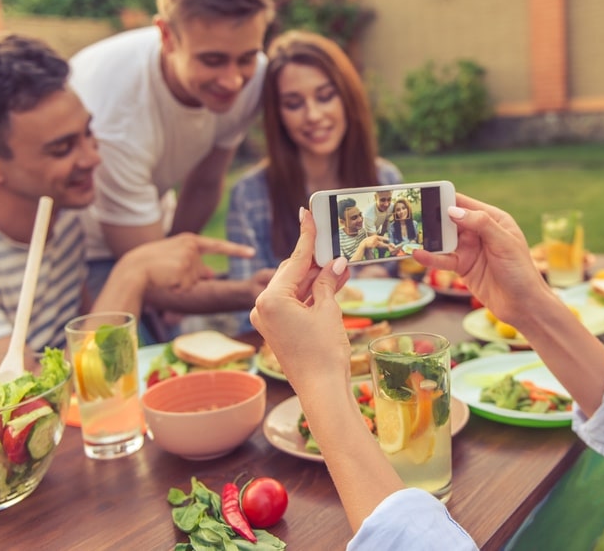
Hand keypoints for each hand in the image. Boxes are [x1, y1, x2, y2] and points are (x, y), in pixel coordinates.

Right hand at [127, 232, 254, 292]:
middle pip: (201, 273)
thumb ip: (194, 265)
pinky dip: (177, 288)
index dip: (235, 250)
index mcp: (189, 240)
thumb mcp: (175, 260)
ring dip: (180, 284)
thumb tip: (211, 274)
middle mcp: (192, 247)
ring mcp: (189, 258)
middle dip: (186, 280)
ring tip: (164, 276)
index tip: (252, 252)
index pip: (217, 246)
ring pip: (194, 281)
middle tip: (167, 274)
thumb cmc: (152, 266)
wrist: (134, 269)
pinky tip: (165, 280)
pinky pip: (186, 287)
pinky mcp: (184, 269)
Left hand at [251, 210, 351, 392]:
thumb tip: (335, 262)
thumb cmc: (323, 352)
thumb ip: (328, 282)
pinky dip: (312, 294)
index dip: (305, 236)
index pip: (293, 260)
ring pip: (294, 288)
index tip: (307, 213)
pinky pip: (295, 303)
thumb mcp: (328, 310)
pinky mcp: (277, 329)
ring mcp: (268, 319)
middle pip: (291, 272)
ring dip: (316, 278)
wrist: (321, 390)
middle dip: (315, 260)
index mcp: (270, 298)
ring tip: (341, 264)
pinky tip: (334, 281)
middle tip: (334, 244)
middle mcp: (263, 306)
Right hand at [414, 194, 547, 320]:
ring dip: (429, 239)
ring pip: (444, 240)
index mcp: (493, 220)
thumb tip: (453, 211)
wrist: (523, 305)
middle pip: (450, 221)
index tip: (427, 195)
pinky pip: (443, 259)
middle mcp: (479, 232)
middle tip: (411, 217)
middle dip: (432, 219)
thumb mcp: (503, 243)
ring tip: (410, 237)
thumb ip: (480, 224)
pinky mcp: (463, 267)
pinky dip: (431, 258)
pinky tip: (419, 255)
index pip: (465, 204)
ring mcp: (470, 250)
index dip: (446, 199)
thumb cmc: (520, 271)